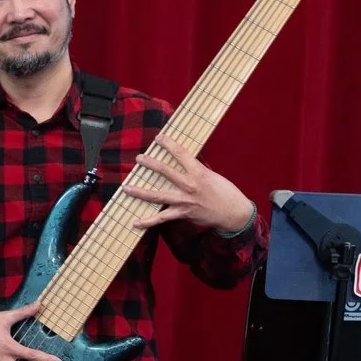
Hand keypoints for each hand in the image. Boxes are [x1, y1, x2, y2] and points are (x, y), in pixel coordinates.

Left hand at [127, 137, 255, 235]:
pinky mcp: (182, 214)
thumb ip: (196, 171)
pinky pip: (161, 219)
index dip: (169, 144)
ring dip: (140, 192)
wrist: (233, 213)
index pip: (181, 154)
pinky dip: (147, 221)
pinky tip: (135, 222)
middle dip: (150, 164)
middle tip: (139, 158)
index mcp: (199, 173)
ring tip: (126, 188)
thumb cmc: (225, 192)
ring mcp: (184, 201)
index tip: (158, 137)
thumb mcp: (212, 176)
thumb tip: (184, 163)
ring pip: (158, 196)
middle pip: (165, 172)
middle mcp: (190, 186)